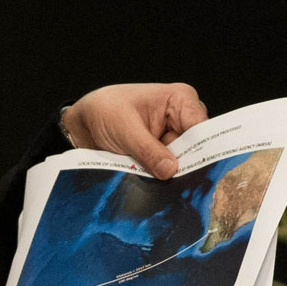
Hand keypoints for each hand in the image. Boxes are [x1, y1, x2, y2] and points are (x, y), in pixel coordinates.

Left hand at [61, 82, 207, 179]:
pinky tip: (151, 185)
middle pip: (196, 150)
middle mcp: (183, 119)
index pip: (202, 129)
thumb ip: (148, 150)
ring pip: (183, 164)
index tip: (191, 171)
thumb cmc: (104, 110)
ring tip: (153, 182)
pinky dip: (159, 179)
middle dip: (183, 168)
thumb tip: (171, 170)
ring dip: (168, 176)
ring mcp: (174, 139)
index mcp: (180, 100)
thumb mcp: (123, 129)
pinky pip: (169, 172)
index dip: (201, 151)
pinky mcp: (164, 155)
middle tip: (171, 183)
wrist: (85, 122)